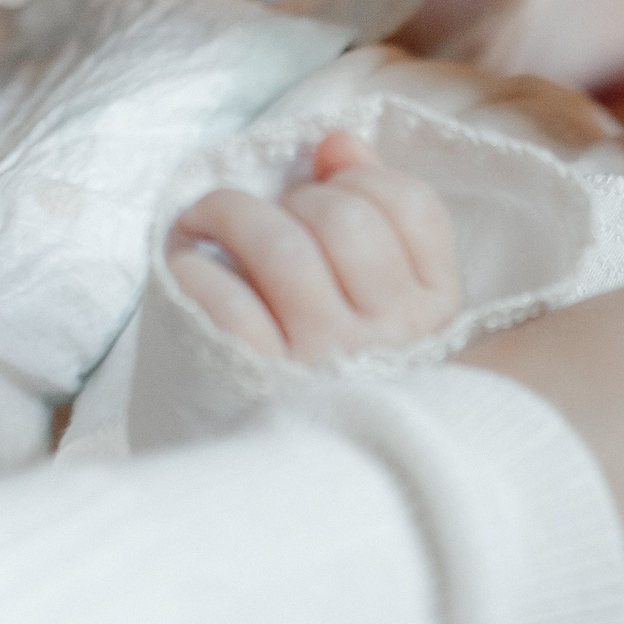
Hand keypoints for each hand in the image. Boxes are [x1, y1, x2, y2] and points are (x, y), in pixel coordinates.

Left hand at [167, 133, 463, 363]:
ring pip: (282, 246)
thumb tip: (336, 141)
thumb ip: (376, 215)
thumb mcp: (389, 305)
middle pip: (343, 216)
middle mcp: (390, 333)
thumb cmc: (346, 374)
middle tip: (261, 216)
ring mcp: (325, 357)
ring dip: (229, 213)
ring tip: (205, 222)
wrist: (312, 482)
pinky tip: (189, 269)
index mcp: (434, 311)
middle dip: (290, 196)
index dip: (358, 177)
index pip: (409, 205)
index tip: (322, 191)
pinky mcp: (261, 379)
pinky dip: (196, 271)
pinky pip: (225, 301)